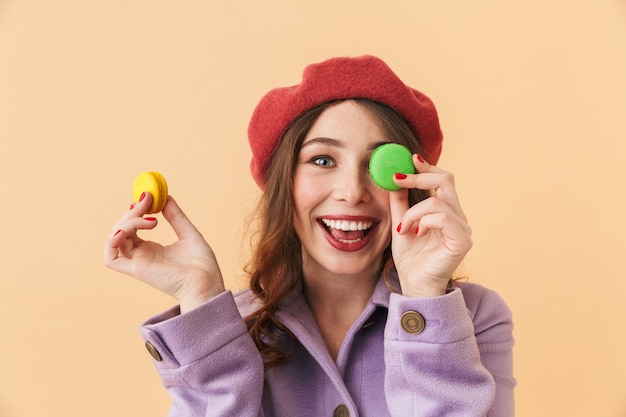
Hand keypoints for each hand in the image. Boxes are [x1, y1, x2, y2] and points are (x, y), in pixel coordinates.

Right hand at [104, 193, 225, 312]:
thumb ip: (175, 216)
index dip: (137, 211)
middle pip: (121, 230)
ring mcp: (138, 263)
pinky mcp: (137, 270)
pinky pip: (110, 258)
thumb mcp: (188, 233)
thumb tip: (165, 196)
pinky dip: (112, 241)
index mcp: (152, 250)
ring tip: (151, 220)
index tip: (149, 196)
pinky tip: (128, 230)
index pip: (133, 227)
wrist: (207, 283)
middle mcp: (141, 256)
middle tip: (148, 200)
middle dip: (132, 212)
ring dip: (127, 222)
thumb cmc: (202, 265)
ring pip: (115, 239)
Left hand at [389, 155, 472, 297]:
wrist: (414, 286)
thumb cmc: (410, 259)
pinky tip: (414, 233)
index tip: (410, 159)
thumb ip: (400, 203)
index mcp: (446, 211)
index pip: (443, 180)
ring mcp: (463, 229)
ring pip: (438, 201)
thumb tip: (394, 178)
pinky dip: (423, 221)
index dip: (427, 168)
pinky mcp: (462, 241)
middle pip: (446, 180)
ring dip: (413, 212)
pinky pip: (443, 218)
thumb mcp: (400, 223)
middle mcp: (458, 217)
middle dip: (420, 177)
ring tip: (402, 228)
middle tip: (398, 179)